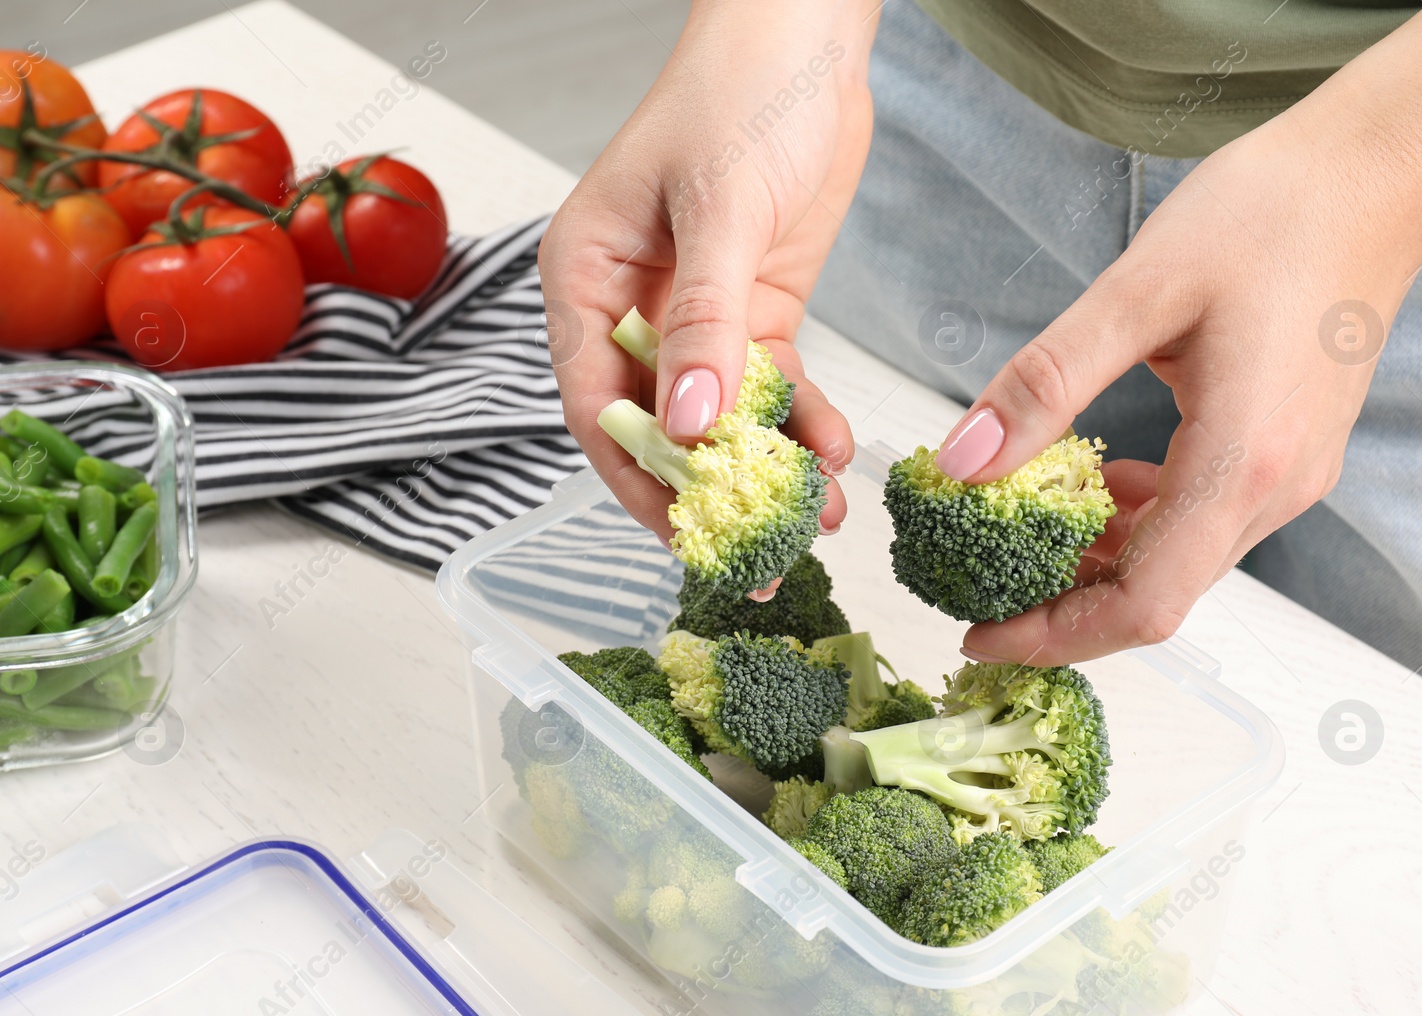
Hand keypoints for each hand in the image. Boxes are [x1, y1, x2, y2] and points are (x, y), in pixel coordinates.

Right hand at [539, 1, 878, 547]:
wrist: (811, 38)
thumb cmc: (740, 91)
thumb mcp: (720, 209)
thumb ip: (707, 320)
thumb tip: (688, 425)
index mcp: (586, 279)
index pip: (597, 401)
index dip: (637, 475)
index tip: (686, 531)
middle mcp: (633, 308)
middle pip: (658, 425)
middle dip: (707, 493)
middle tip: (754, 558)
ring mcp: (697, 315)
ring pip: (721, 419)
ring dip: (765, 470)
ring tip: (814, 521)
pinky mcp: (756, 311)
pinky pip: (774, 388)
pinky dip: (802, 423)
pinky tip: (834, 453)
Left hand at [944, 27, 1421, 663]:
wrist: (1376, 177)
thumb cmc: (1270, 216)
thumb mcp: (1136, 293)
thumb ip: (1044, 383)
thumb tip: (963, 461)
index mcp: (1243, 465)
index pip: (1144, 605)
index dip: (1055, 635)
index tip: (980, 636)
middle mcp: (1275, 491)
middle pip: (1156, 594)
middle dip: (1060, 603)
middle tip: (976, 583)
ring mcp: (1290, 477)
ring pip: (1176, 558)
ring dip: (1095, 559)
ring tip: (1017, 532)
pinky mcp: (1286, 452)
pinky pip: (1199, 515)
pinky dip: (1135, 516)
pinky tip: (1091, 478)